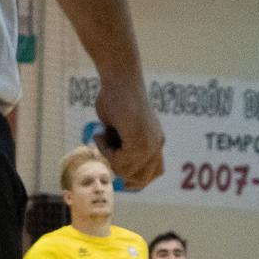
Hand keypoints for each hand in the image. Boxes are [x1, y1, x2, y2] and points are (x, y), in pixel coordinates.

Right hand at [94, 73, 163, 189]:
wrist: (119, 80)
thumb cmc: (116, 100)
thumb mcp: (122, 130)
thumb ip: (124, 147)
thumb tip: (119, 169)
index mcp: (156, 142)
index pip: (153, 174)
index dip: (134, 177)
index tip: (116, 165)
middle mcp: (157, 144)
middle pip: (141, 179)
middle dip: (120, 170)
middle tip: (108, 149)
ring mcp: (150, 143)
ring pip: (126, 170)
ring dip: (109, 157)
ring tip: (104, 136)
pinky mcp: (139, 140)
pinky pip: (118, 159)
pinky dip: (104, 149)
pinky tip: (101, 132)